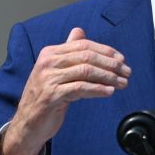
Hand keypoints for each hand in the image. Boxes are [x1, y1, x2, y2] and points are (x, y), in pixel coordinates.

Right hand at [0, 28, 130, 154]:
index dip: (106, 51)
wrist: (28, 122)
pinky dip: (98, 89)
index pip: (84, 45)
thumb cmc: (46, 95)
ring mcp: (48, 79)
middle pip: (87, 57)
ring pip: (86, 71)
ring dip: (109, 77)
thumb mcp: (56, 70)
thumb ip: (68, 52)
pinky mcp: (51, 95)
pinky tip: (109, 92)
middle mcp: (47, 62)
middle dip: (111, 64)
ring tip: (122, 83)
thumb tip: (79, 31)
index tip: (122, 59)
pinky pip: (80, 88)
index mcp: (50, 53)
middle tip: (127, 72)